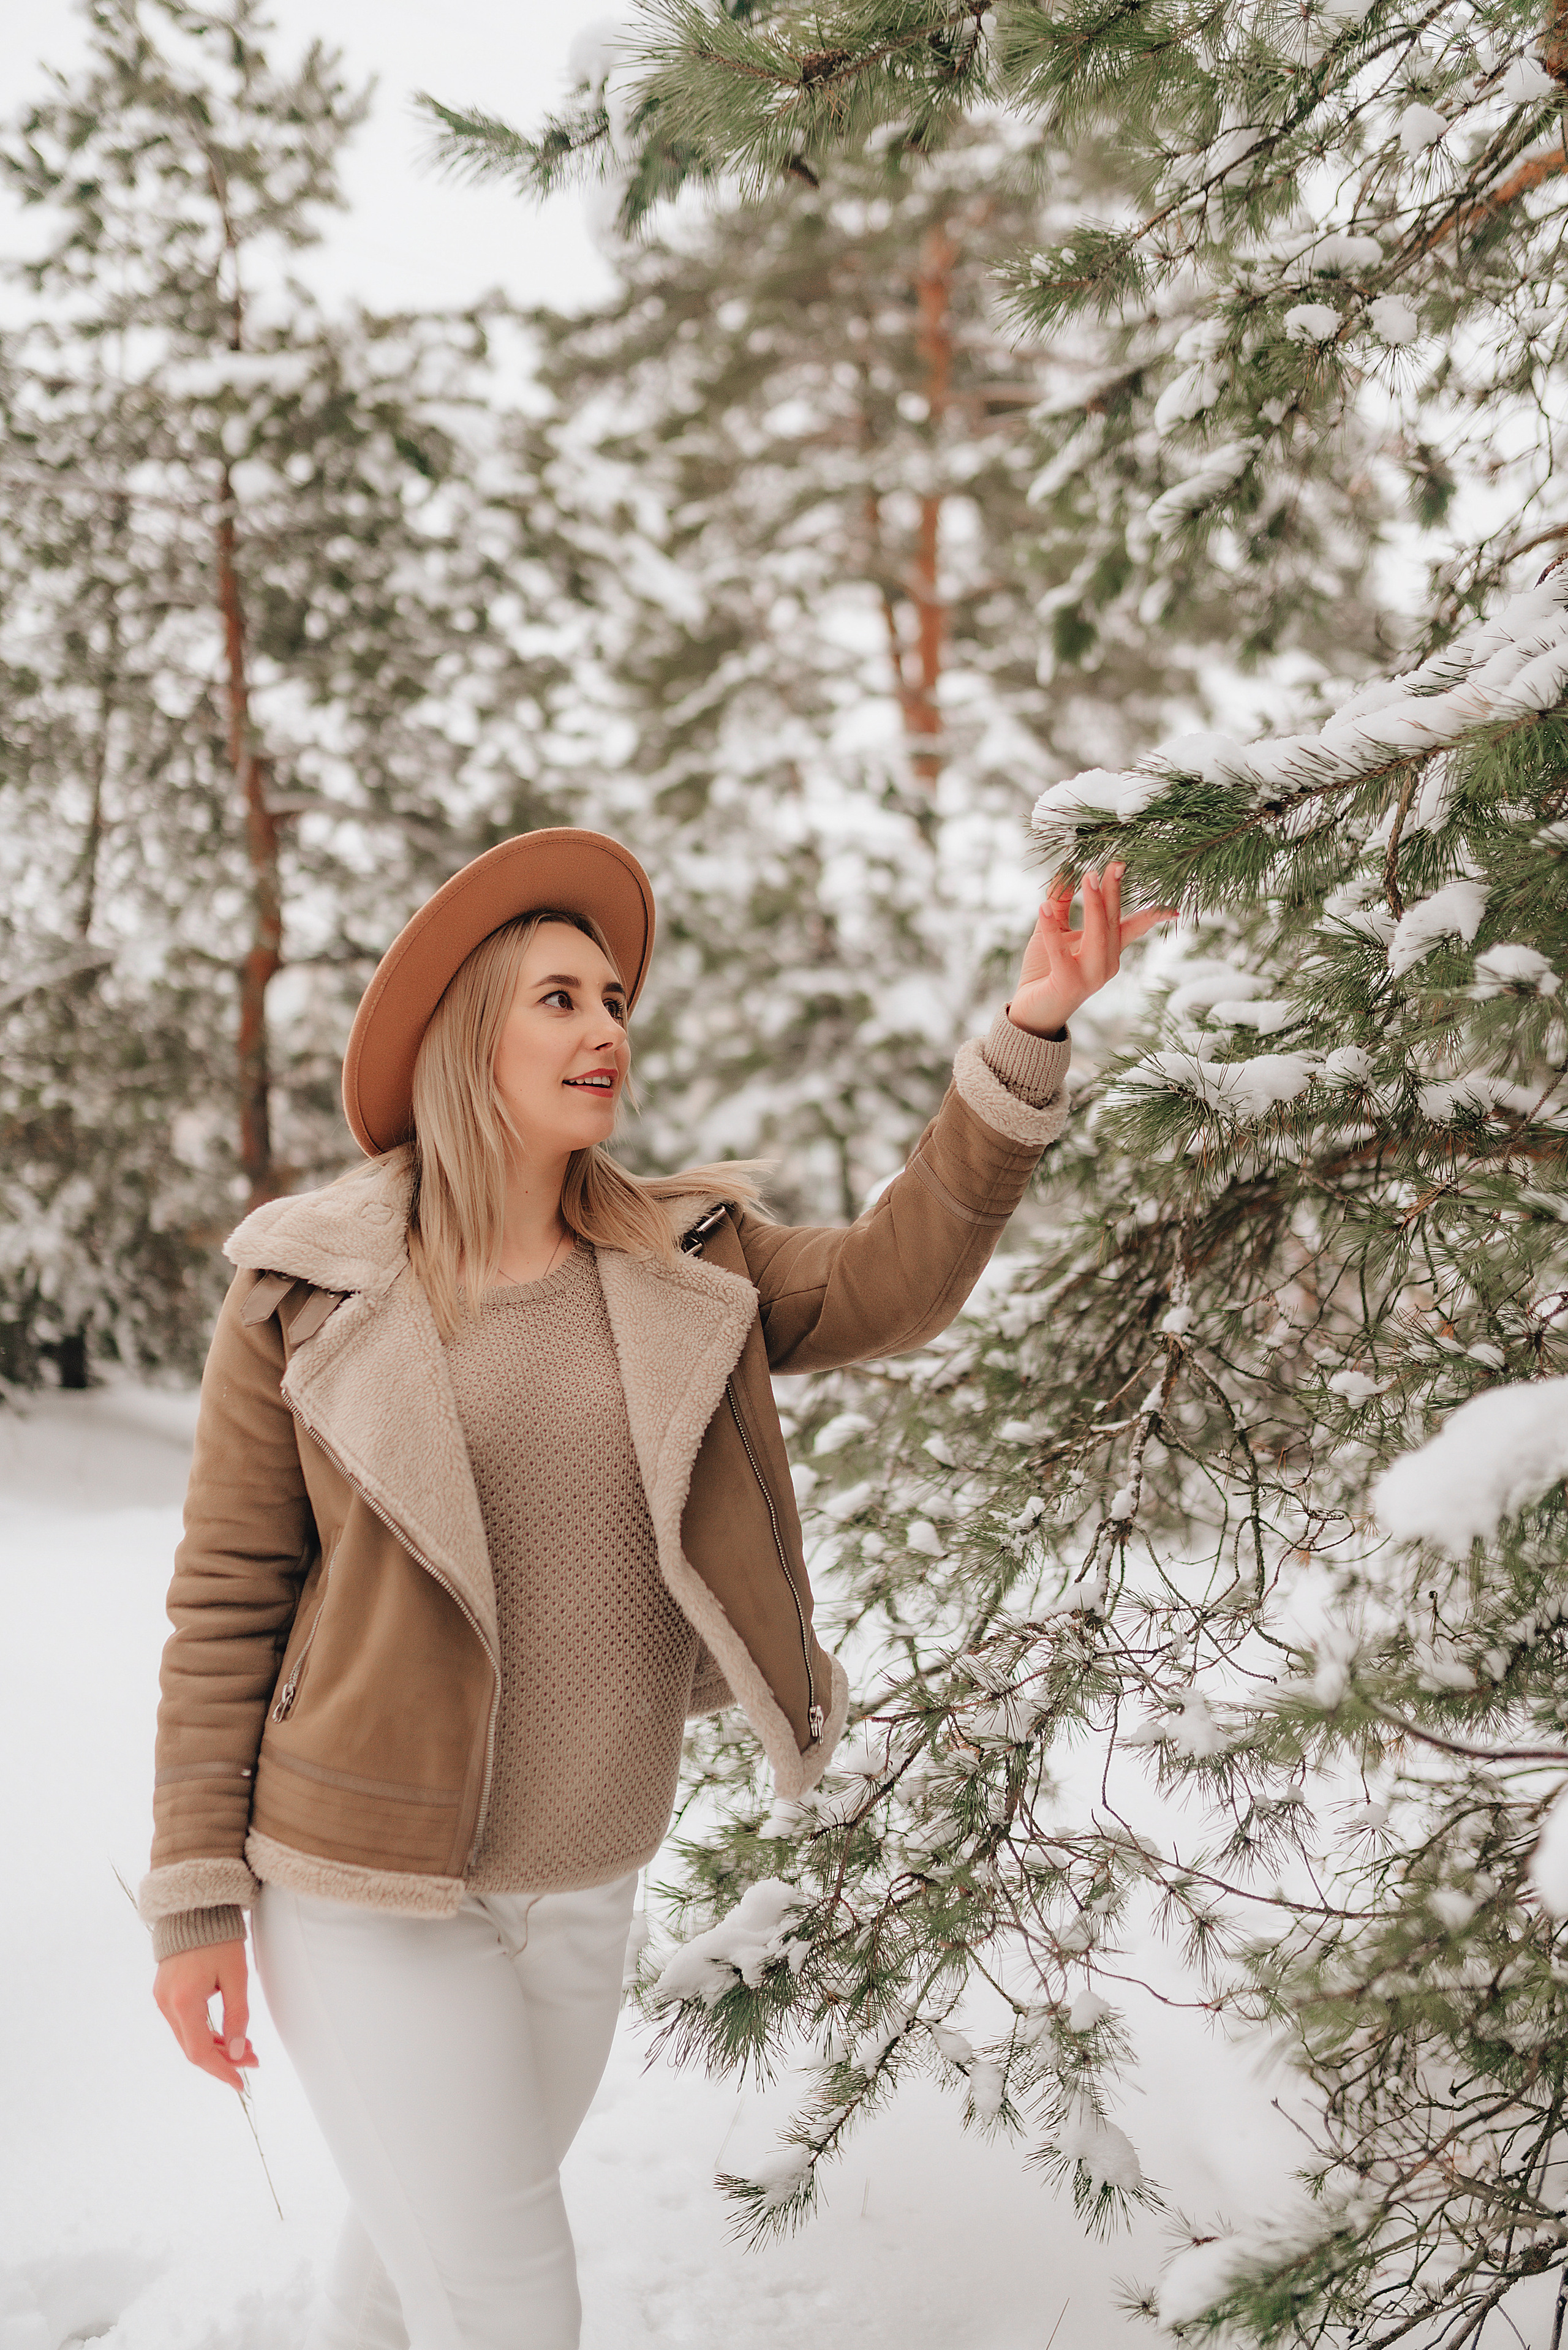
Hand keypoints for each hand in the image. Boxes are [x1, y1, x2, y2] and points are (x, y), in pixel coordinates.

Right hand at [154, 1937, 256, 2090]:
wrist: (194, 1907)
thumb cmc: (219, 1937)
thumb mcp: (235, 1976)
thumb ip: (237, 2016)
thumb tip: (239, 2052)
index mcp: (183, 2002)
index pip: (200, 2052)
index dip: (221, 2071)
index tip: (241, 2083)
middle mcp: (167, 2004)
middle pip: (193, 2048)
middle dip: (224, 2059)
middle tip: (253, 2061)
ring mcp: (163, 1999)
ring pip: (189, 2037)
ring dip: (216, 2046)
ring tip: (246, 2048)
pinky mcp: (165, 1992)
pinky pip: (185, 2023)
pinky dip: (206, 2032)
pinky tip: (227, 2034)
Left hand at [1007, 864, 1177, 1037]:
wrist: (1031, 1012)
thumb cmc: (1045, 970)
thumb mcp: (1054, 931)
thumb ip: (1061, 902)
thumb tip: (1066, 868)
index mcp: (1108, 951)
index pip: (1133, 926)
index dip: (1150, 909)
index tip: (1166, 896)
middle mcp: (1106, 964)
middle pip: (1114, 922)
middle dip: (1114, 892)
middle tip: (1114, 864)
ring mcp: (1090, 976)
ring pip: (1098, 935)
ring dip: (1095, 906)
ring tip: (1089, 877)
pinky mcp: (1068, 984)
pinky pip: (1061, 952)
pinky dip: (1052, 929)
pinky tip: (1042, 907)